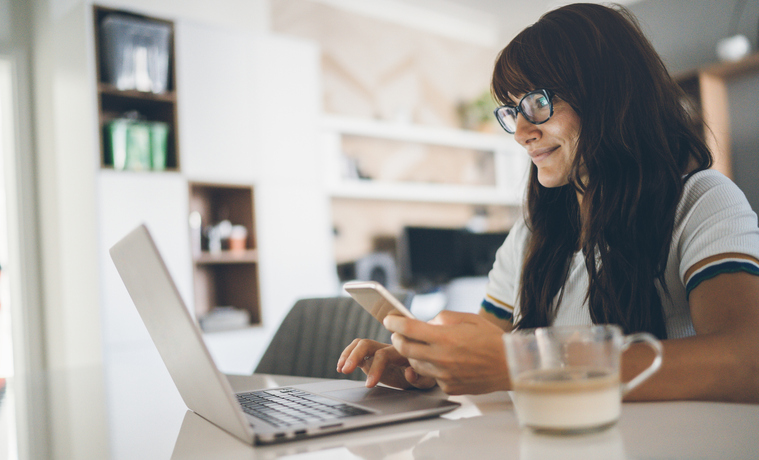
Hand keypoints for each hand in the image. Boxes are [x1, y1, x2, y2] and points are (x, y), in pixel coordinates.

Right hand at [337, 338, 435, 389]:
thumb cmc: (427, 374)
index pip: (383, 355)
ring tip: (341, 369)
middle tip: (346, 370)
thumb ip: (419, 377)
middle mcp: (388, 348)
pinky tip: (341, 367)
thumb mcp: (428, 380)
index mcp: (401, 352)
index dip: (375, 368)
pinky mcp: (371, 357)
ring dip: (348, 355)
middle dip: (355, 356)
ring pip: (360, 345)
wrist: (425, 369)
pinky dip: (347, 357)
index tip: (369, 384)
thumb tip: (409, 373)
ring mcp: (378, 351)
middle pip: (367, 344)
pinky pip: (357, 351)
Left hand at [384, 311, 509, 394]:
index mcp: (446, 338)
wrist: (510, 366)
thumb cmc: (492, 340)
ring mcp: (444, 375)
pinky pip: (430, 376)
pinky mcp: (448, 387)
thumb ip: (443, 318)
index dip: (394, 322)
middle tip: (398, 333)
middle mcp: (442, 358)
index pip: (409, 329)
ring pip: (415, 364)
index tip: (389, 319)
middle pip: (405, 348)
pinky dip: (430, 367)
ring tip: (420, 346)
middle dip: (397, 339)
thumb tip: (426, 323)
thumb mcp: (468, 318)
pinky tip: (440, 360)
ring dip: (412, 353)